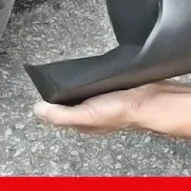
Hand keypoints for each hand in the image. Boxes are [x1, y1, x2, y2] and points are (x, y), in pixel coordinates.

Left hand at [33, 82, 190, 134]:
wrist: (153, 99)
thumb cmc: (123, 111)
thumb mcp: (87, 115)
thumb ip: (62, 115)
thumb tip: (37, 109)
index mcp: (83, 121)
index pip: (58, 111)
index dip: (48, 100)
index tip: (41, 84)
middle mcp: (91, 111)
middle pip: (70, 100)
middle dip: (61, 89)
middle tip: (53, 74)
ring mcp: (103, 99)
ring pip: (83, 90)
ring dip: (77, 80)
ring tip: (68, 69)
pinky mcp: (113, 86)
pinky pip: (96, 80)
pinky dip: (91, 75)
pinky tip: (91, 69)